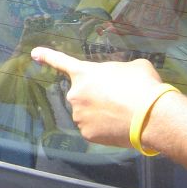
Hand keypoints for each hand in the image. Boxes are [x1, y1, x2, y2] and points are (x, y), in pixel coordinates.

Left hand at [30, 47, 162, 147]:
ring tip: (122, 112)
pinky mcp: (87, 134)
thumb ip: (117, 70)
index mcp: (84, 73)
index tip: (34, 53)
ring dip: (100, 112)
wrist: (152, 116)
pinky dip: (104, 128)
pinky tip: (119, 125)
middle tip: (118, 99)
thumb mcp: (132, 67)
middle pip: (83, 93)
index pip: (61, 61)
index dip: (47, 56)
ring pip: (87, 112)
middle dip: (96, 96)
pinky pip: (93, 128)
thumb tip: (119, 78)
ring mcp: (79, 115)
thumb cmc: (143, 86)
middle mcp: (75, 94)